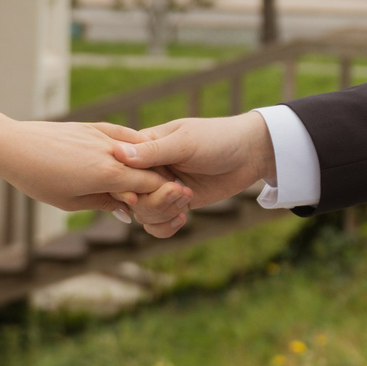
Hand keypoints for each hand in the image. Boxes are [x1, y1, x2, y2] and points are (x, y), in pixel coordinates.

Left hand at [0, 116, 189, 216]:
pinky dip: (134, 145)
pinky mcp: (92, 126)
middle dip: (164, 180)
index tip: (180, 202)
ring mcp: (102, 136)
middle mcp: (110, 153)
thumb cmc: (39, 179)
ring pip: (138, 149)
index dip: (167, 195)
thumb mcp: (72, 201)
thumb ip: (105, 204)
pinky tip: (138, 152)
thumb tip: (128, 211)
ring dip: (151, 162)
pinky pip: (122, 134)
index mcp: (107, 175)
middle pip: (149, 167)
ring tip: (159, 174)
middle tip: (178, 191)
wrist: (14, 146)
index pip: (150, 185)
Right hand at [110, 113, 276, 235]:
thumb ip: (153, 152)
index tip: (145, 189)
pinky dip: (165, 227)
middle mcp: (149, 169)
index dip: (127, 184)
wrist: (250, 153)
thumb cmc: (217, 138)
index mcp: (144, 146)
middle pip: (130, 196)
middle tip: (179, 190)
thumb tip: (117, 154)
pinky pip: (157, 224)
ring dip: (163, 211)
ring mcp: (162, 188)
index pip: (119, 169)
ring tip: (187, 198)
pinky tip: (183, 218)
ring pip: (143, 213)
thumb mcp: (185, 142)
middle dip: (152, 199)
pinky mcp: (177, 203)